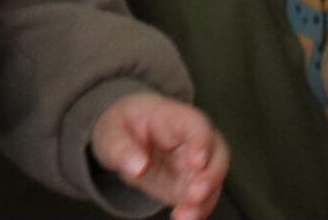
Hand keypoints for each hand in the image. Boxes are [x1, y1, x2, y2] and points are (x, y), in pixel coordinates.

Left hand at [90, 92, 227, 219]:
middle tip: (194, 196)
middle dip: (210, 177)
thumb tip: (138, 167)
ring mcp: (195, 165)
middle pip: (217, 154)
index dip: (201, 143)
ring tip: (185, 216)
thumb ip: (121, 147)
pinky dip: (196, 210)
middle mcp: (193, 140)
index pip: (196, 125)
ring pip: (213, 181)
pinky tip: (183, 217)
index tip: (197, 162)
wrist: (124, 140)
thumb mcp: (111, 131)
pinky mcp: (191, 186)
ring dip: (204, 201)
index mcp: (174, 117)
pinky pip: (202, 199)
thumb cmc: (122, 127)